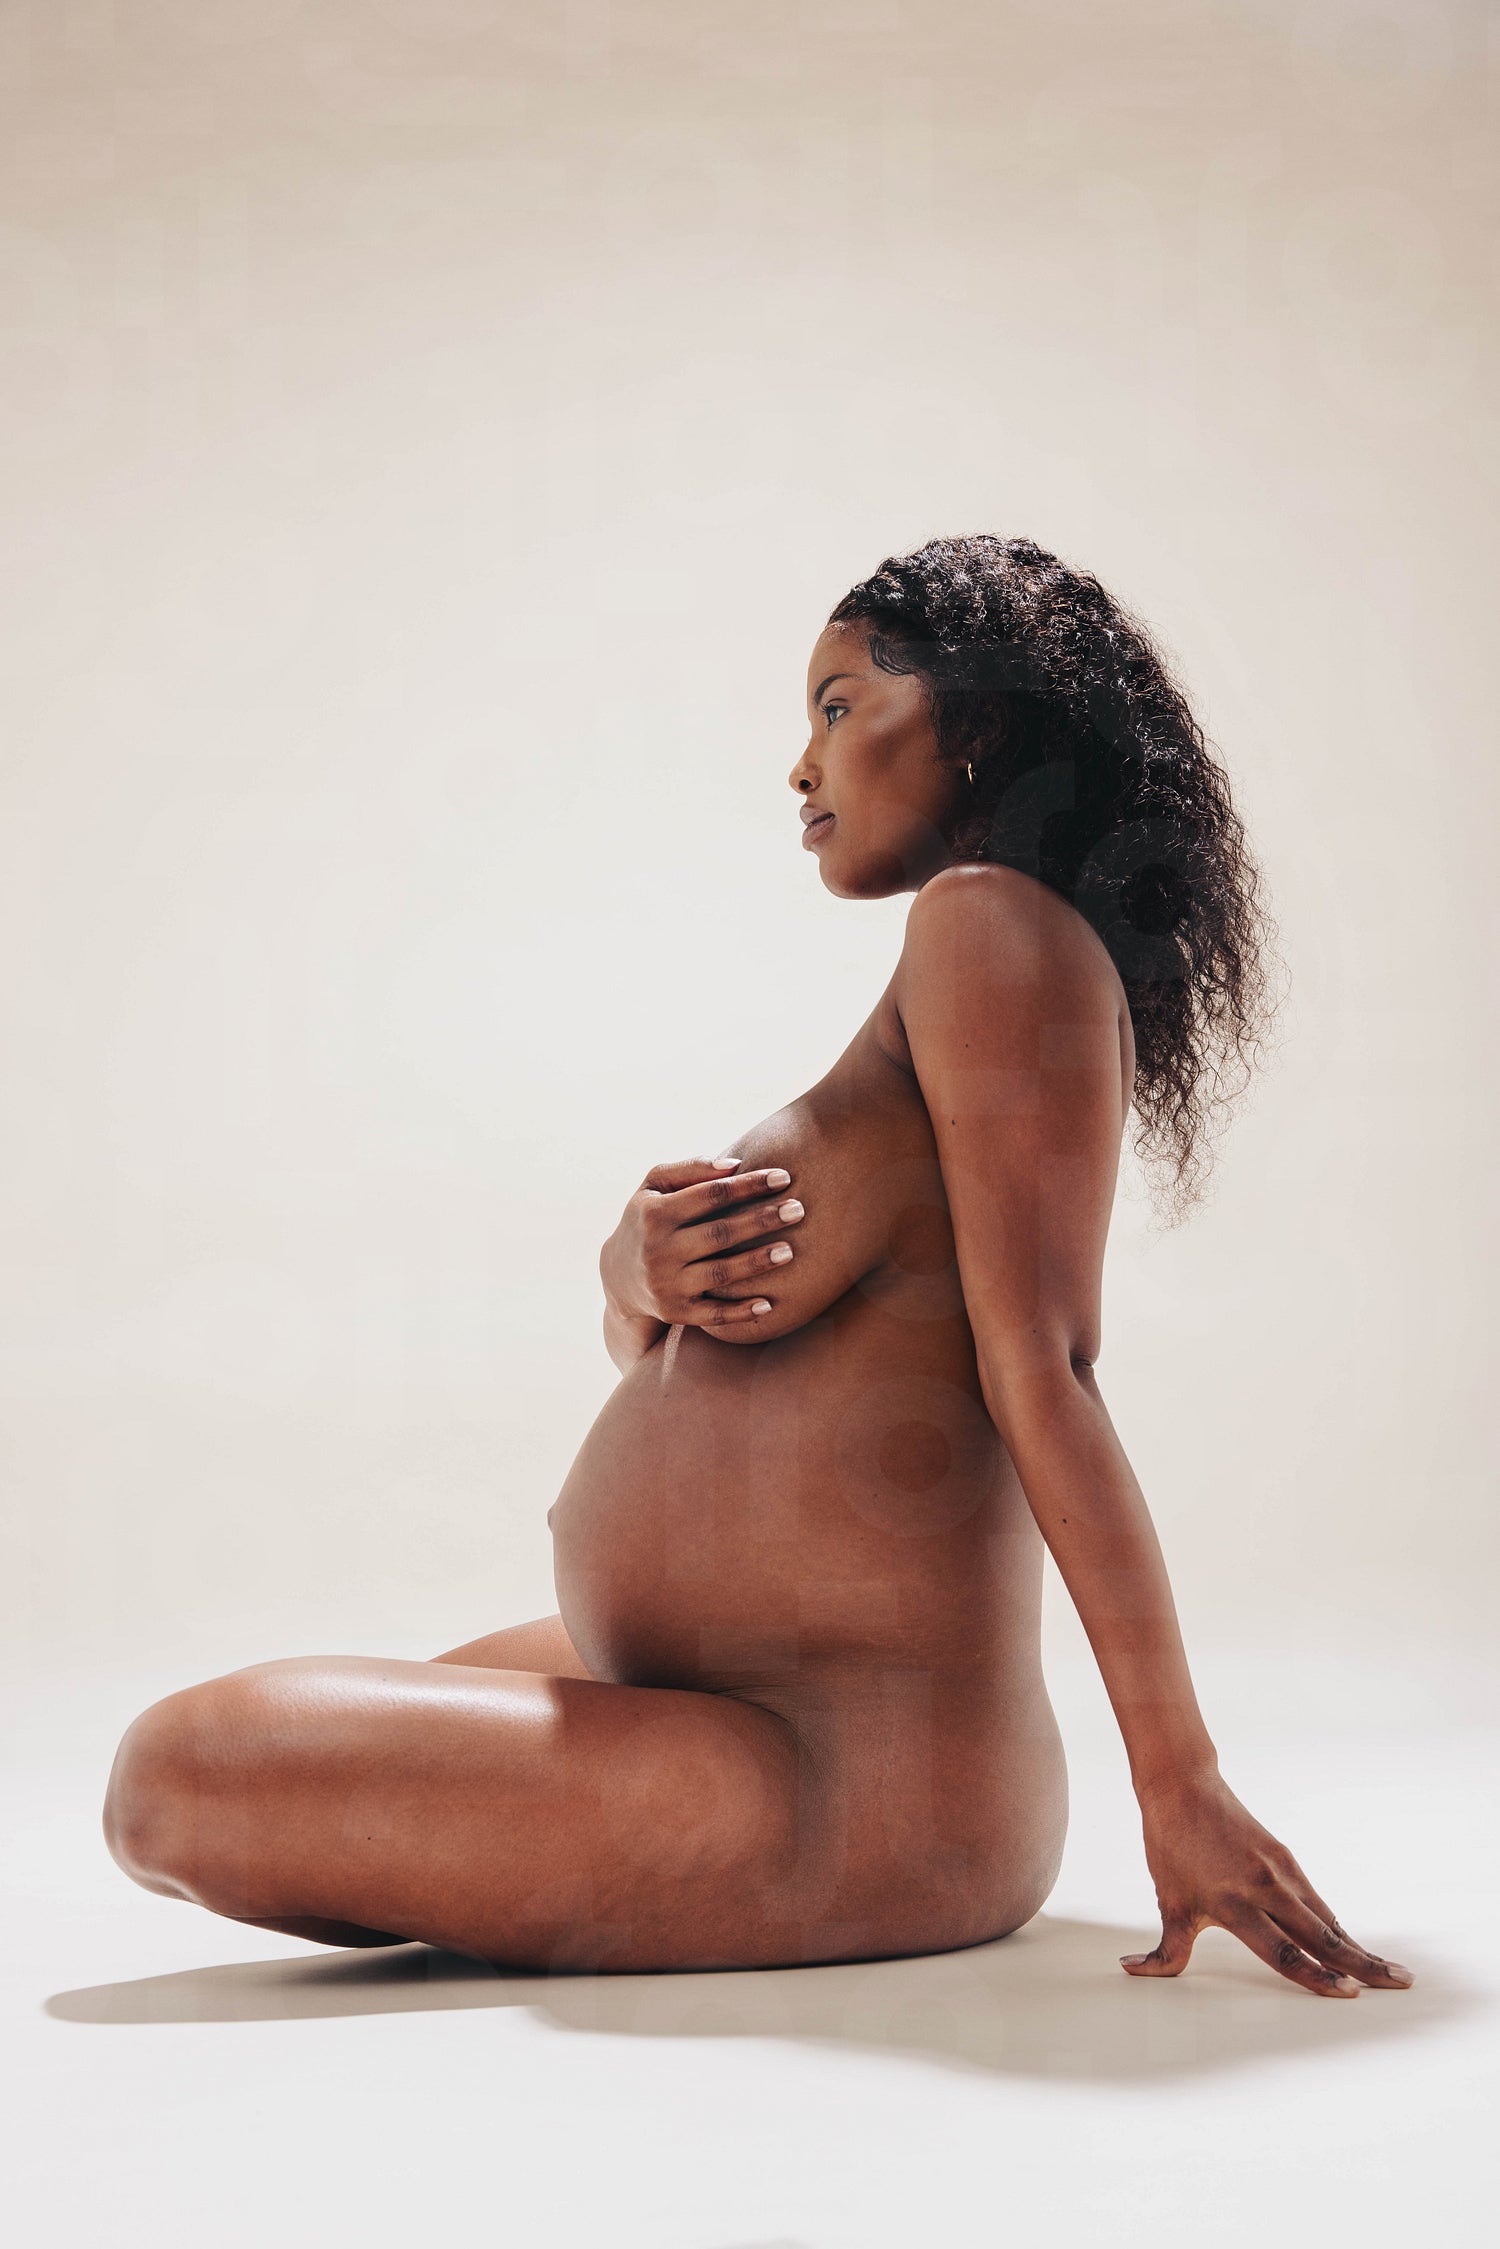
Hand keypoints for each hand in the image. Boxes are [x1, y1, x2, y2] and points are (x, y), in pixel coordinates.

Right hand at [600, 1156, 806, 1333]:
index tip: (784, 1177)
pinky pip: (712, 1315)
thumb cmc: (648, 1219)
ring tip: (790, 1251)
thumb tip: (735, 1164)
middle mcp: (658, 1250)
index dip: (748, 1185)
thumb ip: (689, 1169)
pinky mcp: (675, 1312)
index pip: (710, 1194)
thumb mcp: (653, 1187)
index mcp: (655, 1214)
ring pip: (720, 1274)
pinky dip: (740, 1312)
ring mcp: (666, 1284)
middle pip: (719, 1233)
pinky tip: (769, 1303)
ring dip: (757, 1263)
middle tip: (799, 1210)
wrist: (617, 1276)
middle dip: (762, 1221)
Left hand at [1124, 1769, 1413, 1997]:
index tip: (1349, 1993)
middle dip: (1362, 1964)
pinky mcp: (1284, 1858)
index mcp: (1235, 1903)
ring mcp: (1280, 1871)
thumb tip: (1132, 1972)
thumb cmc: (1171, 1846)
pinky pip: (1315, 1901)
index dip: (1316, 1976)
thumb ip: (1165, 1950)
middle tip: (1399, 1983)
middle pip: (1321, 1936)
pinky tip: (1350, 1944)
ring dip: (1357, 1946)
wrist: (1183, 1786)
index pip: (1282, 1951)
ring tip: (1390, 1971)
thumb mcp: (1168, 1901)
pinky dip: (1335, 1926)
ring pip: (1325, 1919)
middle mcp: (1265, 1888)